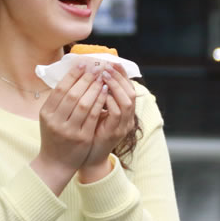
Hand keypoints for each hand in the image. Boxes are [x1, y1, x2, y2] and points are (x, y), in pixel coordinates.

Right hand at [30, 62, 109, 193]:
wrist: (56, 163)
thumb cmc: (54, 137)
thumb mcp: (50, 118)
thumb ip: (58, 101)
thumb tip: (72, 75)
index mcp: (46, 113)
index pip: (60, 89)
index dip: (72, 75)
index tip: (83, 64)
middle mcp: (56, 121)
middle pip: (72, 94)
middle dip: (86, 79)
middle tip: (96, 68)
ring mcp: (69, 131)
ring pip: (84, 104)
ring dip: (94, 88)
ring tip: (102, 78)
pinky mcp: (82, 138)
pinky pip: (93, 116)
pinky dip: (100, 103)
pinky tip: (105, 93)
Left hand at [78, 63, 136, 183]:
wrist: (88, 158)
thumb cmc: (89, 133)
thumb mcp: (95, 112)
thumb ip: (97, 97)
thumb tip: (91, 75)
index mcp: (124, 112)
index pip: (128, 88)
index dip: (122, 75)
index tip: (112, 62)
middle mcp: (128, 119)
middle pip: (131, 92)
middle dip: (118, 77)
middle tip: (106, 67)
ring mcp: (123, 127)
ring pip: (127, 101)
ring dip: (115, 86)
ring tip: (103, 76)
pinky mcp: (115, 133)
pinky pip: (116, 113)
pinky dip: (109, 100)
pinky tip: (100, 93)